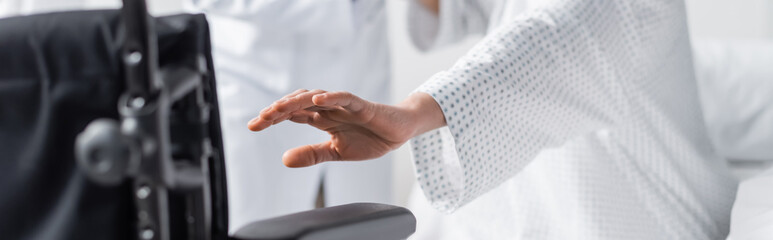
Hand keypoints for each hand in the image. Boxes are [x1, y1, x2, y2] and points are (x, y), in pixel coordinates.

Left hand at [247, 89, 444, 167]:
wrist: (399, 134)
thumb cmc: (369, 140)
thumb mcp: (336, 153)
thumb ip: (312, 155)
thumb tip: (284, 159)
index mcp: (322, 119)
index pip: (291, 115)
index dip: (272, 118)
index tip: (252, 126)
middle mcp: (329, 108)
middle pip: (298, 103)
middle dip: (277, 110)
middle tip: (258, 120)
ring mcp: (344, 105)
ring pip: (316, 97)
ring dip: (296, 101)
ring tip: (277, 109)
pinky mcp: (362, 106)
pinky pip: (345, 98)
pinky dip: (332, 97)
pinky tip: (318, 99)